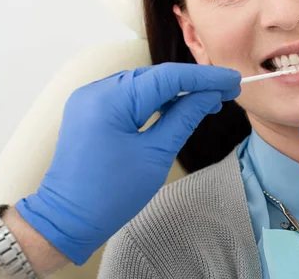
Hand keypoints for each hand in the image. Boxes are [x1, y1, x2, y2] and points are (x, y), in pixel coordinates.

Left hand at [16, 63, 240, 264]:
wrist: (65, 220)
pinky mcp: (90, 110)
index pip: (168, 77)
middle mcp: (97, 90)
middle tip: (227, 91)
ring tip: (208, 101)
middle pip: (155, 77)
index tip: (233, 79)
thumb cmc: (111, 194)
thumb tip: (210, 96)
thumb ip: (185, 118)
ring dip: (175, 92)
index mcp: (110, 100)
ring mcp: (90, 99)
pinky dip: (155, 101)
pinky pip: (129, 97)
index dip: (205, 77)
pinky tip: (178, 107)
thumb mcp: (156, 155)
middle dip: (192, 83)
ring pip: (143, 85)